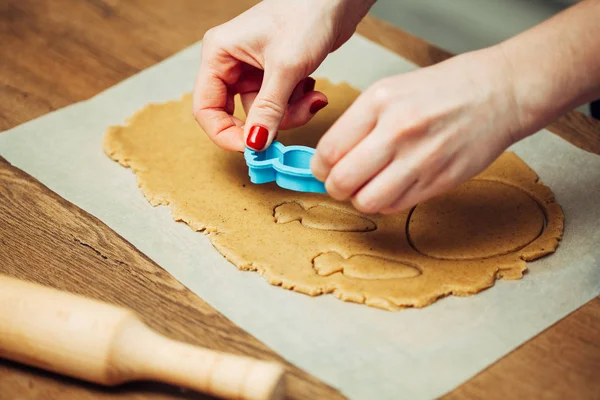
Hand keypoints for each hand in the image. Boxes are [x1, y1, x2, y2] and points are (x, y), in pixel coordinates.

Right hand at [193, 0, 373, 151]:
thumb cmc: (307, 13)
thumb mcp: (286, 67)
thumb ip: (268, 109)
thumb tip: (254, 144)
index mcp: (219, 54)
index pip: (206, 108)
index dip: (225, 133)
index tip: (252, 148)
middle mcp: (232, 62)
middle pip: (239, 114)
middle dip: (269, 122)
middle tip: (295, 116)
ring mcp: (255, 69)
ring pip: (265, 112)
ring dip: (291, 112)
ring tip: (313, 95)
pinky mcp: (277, 74)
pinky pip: (281, 104)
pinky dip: (298, 103)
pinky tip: (313, 87)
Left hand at [311, 47, 525, 213]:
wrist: (499, 93)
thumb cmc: (443, 90)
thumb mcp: (390, 90)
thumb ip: (357, 124)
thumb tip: (328, 159)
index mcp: (379, 102)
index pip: (328, 151)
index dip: (319, 167)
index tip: (323, 169)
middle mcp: (397, 131)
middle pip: (342, 181)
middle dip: (335, 188)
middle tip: (341, 183)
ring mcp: (420, 159)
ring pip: (367, 201)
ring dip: (360, 199)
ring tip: (367, 186)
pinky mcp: (439, 181)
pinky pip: (396, 206)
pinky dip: (386, 202)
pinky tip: (392, 186)